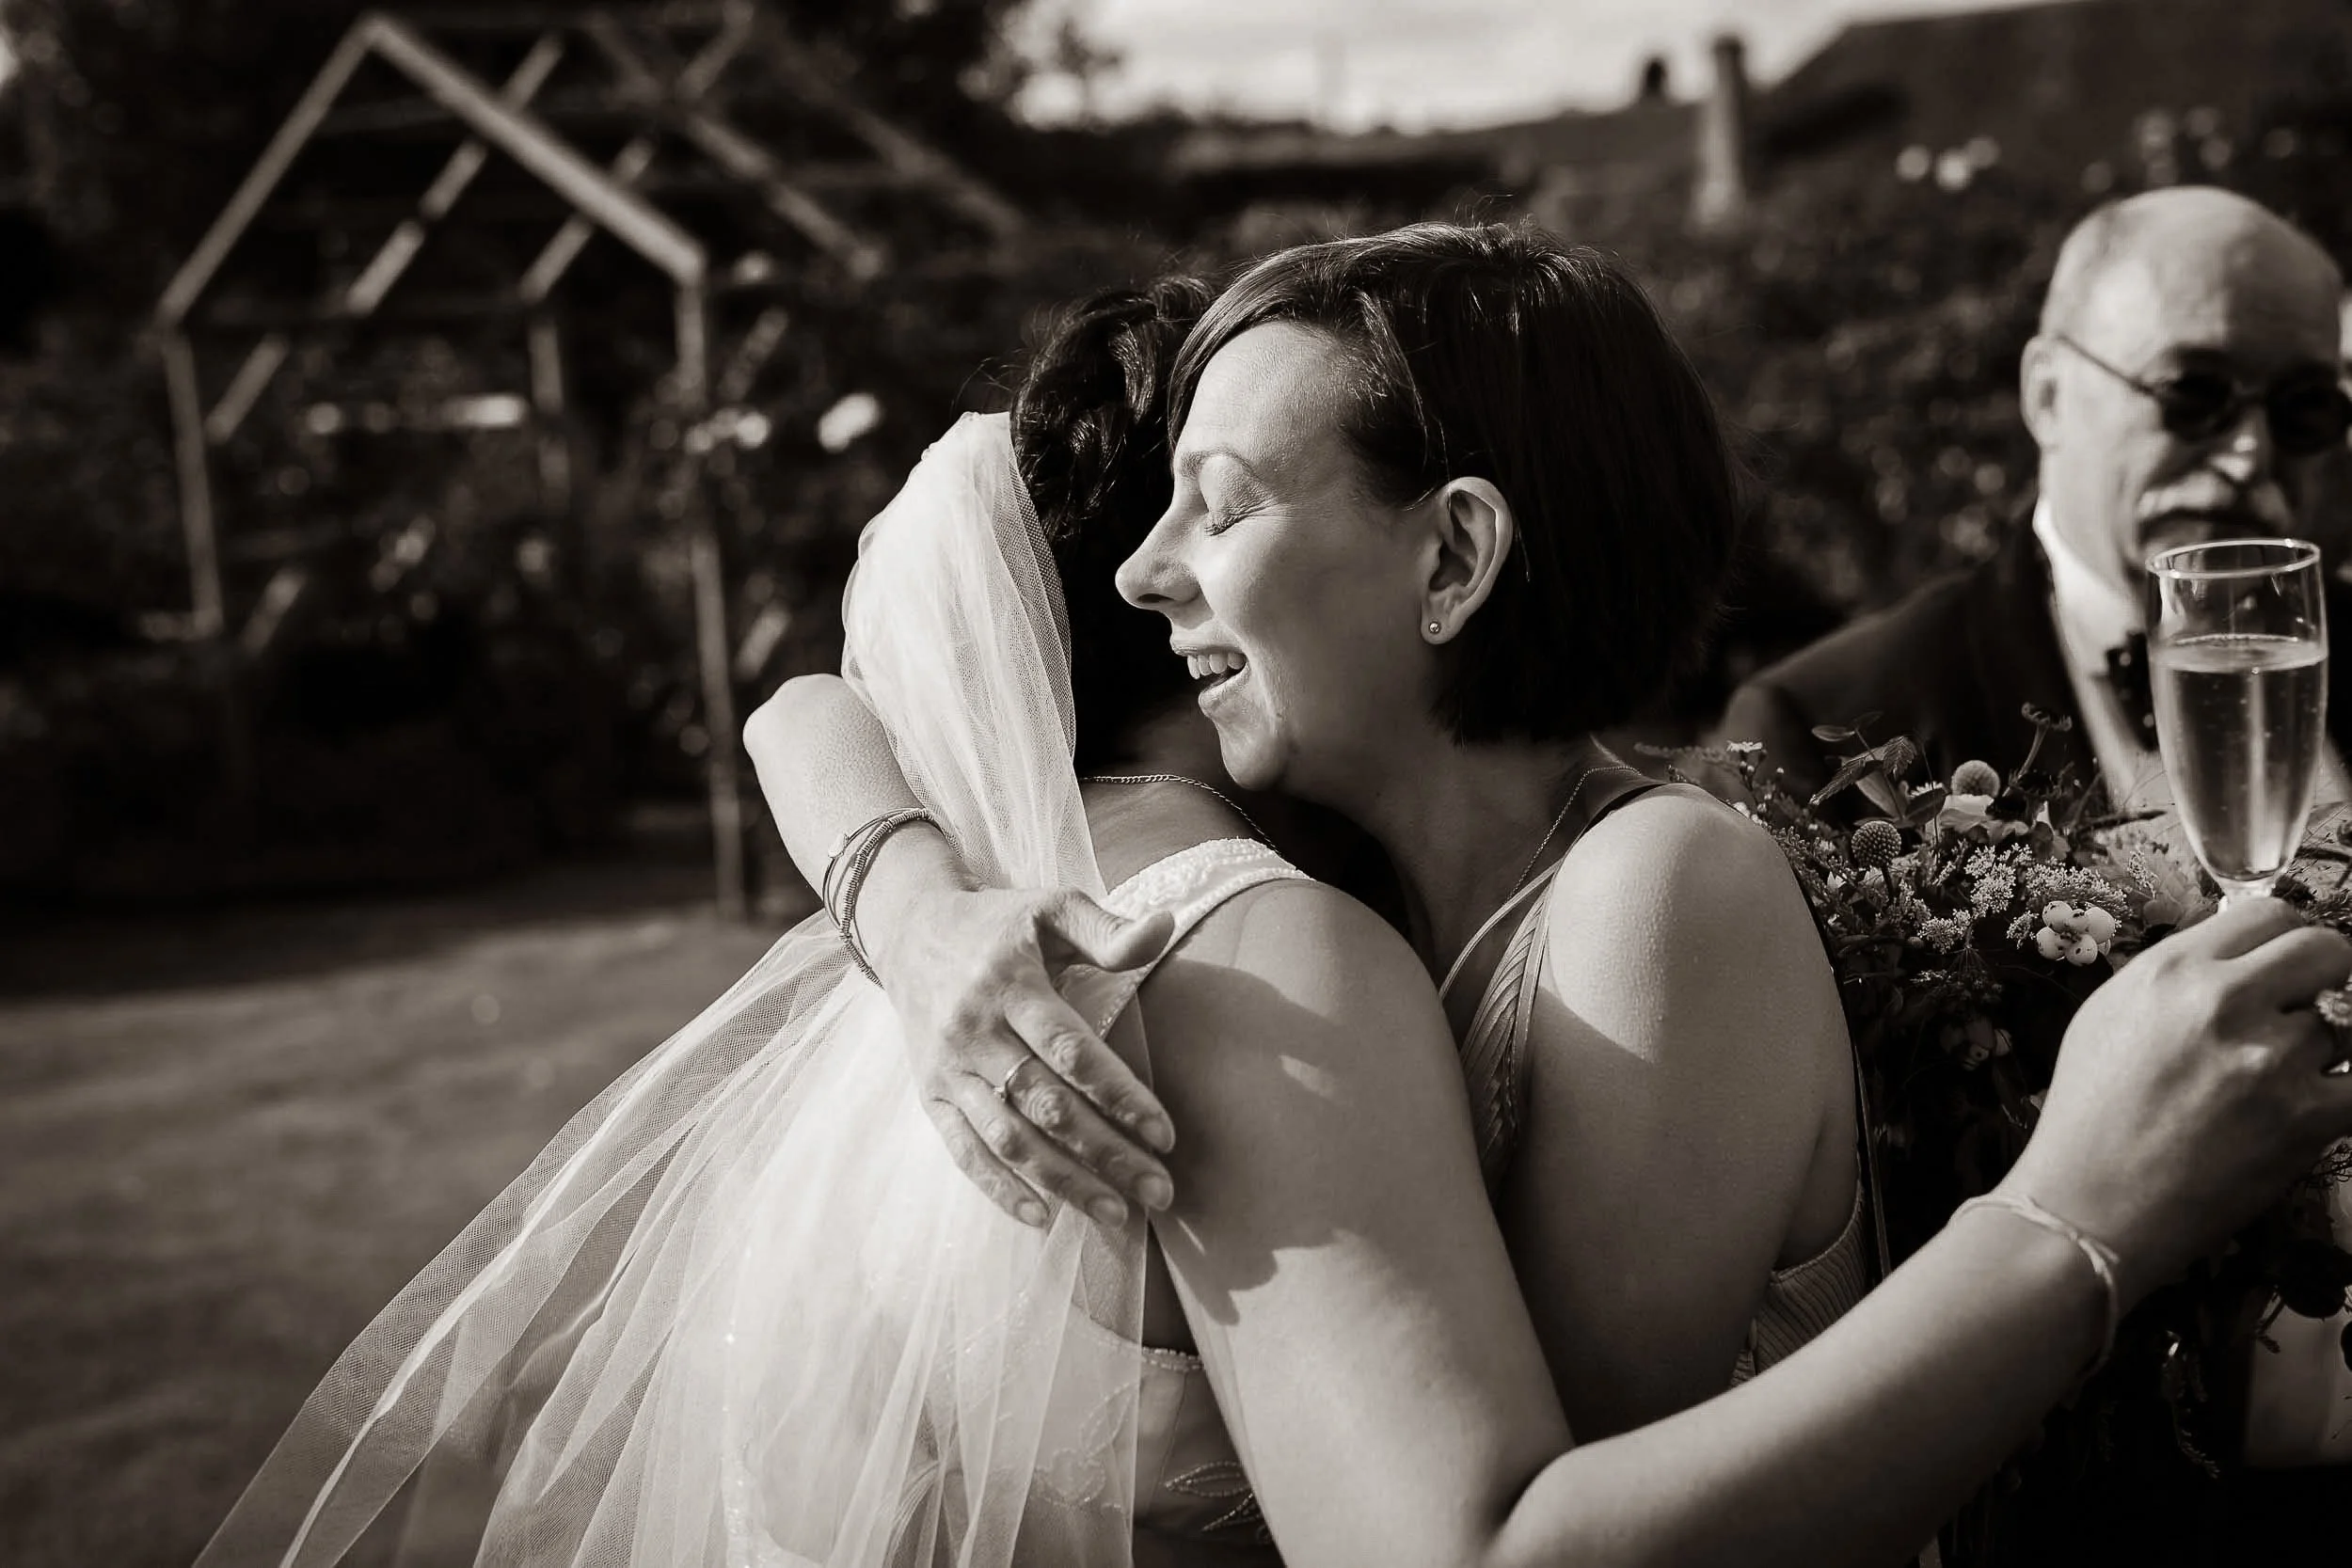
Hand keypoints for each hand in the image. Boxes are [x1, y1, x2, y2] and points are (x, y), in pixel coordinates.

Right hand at [871, 884, 1178, 1228]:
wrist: (910, 930)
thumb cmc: (999, 924)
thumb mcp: (1051, 908)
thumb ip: (1106, 928)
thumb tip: (1167, 927)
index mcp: (1010, 985)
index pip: (1070, 1050)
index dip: (1118, 1095)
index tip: (1164, 1134)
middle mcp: (975, 1031)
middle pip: (1046, 1105)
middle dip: (1106, 1153)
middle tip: (1159, 1191)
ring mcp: (949, 1069)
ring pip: (1008, 1137)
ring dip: (1063, 1181)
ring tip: (1117, 1213)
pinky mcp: (931, 1095)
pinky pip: (962, 1150)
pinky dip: (998, 1188)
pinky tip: (1041, 1217)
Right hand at [2010, 897, 2351, 1303]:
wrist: (2087, 1206)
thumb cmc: (2088, 1115)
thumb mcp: (2107, 1016)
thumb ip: (2175, 978)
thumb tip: (2237, 961)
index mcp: (2171, 970)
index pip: (2270, 914)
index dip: (2284, 940)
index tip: (2284, 967)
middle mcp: (2224, 1002)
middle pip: (2327, 951)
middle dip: (2328, 976)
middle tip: (2311, 1007)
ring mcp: (2271, 1060)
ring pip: (2342, 1026)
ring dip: (2322, 1051)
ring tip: (2281, 1083)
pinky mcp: (2305, 1119)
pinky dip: (2345, 1092)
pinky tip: (2320, 1102)